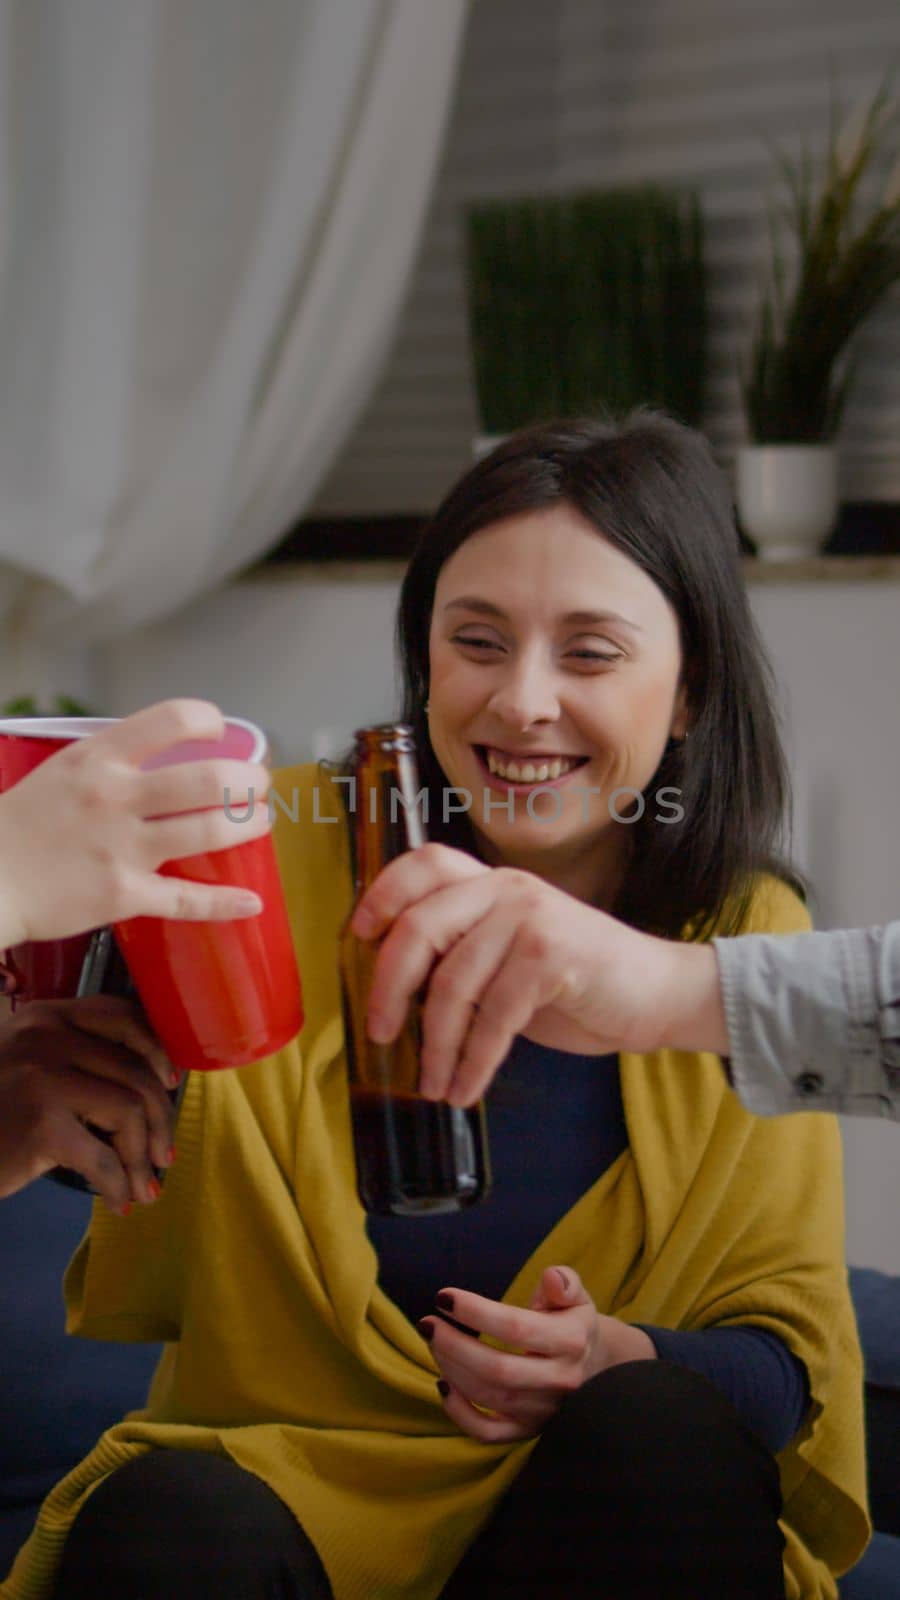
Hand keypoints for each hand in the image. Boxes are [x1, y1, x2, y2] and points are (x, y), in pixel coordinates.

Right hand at [0, 698, 271, 946]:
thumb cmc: (24, 822)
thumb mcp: (64, 769)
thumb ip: (114, 759)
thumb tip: (168, 752)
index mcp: (99, 758)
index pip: (172, 719)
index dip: (209, 721)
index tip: (220, 733)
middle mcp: (116, 797)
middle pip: (207, 779)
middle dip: (248, 781)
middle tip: (258, 786)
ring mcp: (122, 848)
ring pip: (208, 831)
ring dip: (249, 826)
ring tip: (261, 822)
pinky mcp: (123, 894)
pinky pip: (185, 899)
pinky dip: (225, 903)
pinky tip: (252, 902)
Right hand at [0, 996, 177, 1207]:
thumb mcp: (28, 1067)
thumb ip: (75, 1058)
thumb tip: (158, 1080)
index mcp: (44, 1017)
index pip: (121, 1014)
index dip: (156, 1050)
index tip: (170, 1083)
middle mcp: (44, 1037)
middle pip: (135, 1070)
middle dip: (160, 1118)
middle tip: (163, 1154)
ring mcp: (42, 1077)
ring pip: (129, 1110)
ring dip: (142, 1155)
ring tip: (143, 1183)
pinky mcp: (41, 1124)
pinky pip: (103, 1158)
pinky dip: (118, 1185)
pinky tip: (118, 1202)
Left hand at [352, 844, 727, 1105]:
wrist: (655, 995)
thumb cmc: (576, 982)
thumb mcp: (510, 956)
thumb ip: (462, 954)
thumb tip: (391, 990)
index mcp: (492, 883)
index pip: (425, 864)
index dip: (383, 894)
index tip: (358, 936)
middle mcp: (508, 890)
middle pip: (421, 927)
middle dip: (389, 987)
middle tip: (380, 1032)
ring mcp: (531, 919)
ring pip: (453, 985)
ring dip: (435, 1045)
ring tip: (432, 1083)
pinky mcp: (552, 958)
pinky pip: (493, 1018)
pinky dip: (473, 1062)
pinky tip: (465, 1087)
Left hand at [418, 1265, 654, 1442]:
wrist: (595, 1366)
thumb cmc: (572, 1321)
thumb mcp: (575, 1295)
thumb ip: (564, 1282)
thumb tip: (552, 1279)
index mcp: (570, 1341)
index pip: (516, 1328)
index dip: (476, 1312)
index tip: (444, 1296)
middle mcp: (559, 1381)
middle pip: (497, 1370)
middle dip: (454, 1346)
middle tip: (427, 1323)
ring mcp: (543, 1411)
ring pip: (489, 1398)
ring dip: (452, 1369)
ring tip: (434, 1341)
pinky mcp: (527, 1431)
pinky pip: (488, 1433)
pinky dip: (459, 1414)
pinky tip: (443, 1385)